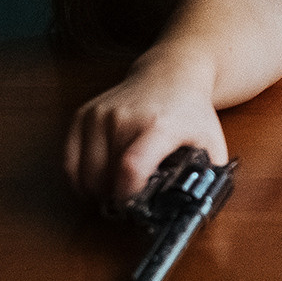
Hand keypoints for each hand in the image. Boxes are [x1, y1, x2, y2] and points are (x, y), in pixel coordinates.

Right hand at [64, 56, 226, 208]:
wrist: (170, 73)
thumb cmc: (189, 111)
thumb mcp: (212, 143)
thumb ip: (209, 177)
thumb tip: (200, 207)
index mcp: (157, 125)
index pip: (131, 167)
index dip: (127, 195)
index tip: (134, 206)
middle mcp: (123, 118)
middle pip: (103, 177)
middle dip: (113, 198)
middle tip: (128, 201)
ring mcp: (100, 115)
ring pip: (83, 173)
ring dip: (96, 190)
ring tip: (114, 189)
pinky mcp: (83, 115)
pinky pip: (69, 160)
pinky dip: (79, 177)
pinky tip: (96, 179)